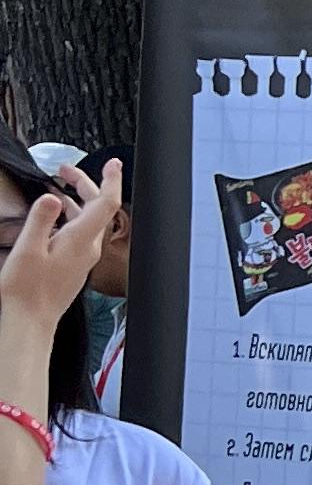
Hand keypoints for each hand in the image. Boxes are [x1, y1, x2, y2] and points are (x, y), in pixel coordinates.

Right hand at [0, 162, 122, 331]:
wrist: (30, 320)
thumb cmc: (26, 291)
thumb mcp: (28, 249)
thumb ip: (41, 220)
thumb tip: (51, 198)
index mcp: (79, 241)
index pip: (106, 204)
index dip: (111, 180)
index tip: (113, 163)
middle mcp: (87, 249)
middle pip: (97, 208)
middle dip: (84, 183)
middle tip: (65, 170)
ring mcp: (83, 257)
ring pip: (88, 220)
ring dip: (75, 199)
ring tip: (56, 185)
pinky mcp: (75, 264)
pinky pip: (79, 233)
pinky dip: (70, 215)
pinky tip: (54, 213)